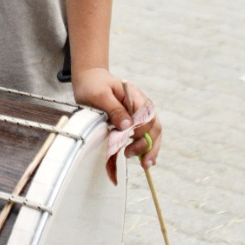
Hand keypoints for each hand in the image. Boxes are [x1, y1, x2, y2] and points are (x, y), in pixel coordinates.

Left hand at [72, 67, 161, 182]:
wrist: (91, 80)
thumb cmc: (94, 85)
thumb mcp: (99, 95)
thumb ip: (114, 109)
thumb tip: (127, 126)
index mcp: (135, 96)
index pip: (146, 116)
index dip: (140, 130)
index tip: (129, 139)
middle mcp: (142, 106)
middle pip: (154, 127)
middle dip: (148, 144)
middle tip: (131, 155)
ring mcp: (139, 114)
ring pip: (153, 133)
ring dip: (150, 149)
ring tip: (144, 164)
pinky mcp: (134, 122)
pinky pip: (145, 136)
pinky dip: (146, 148)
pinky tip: (145, 160)